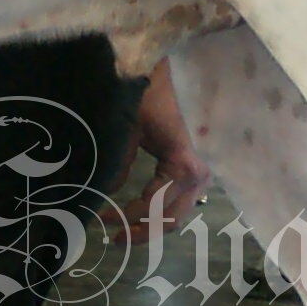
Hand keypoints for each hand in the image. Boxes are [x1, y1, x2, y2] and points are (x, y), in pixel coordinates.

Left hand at [108, 62, 213, 244]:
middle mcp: (202, 175)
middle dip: (142, 231)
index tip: (100, 219)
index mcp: (185, 166)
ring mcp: (206, 171)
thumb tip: (103, 193)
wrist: (181, 68)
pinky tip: (145, 209)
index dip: (125, 218)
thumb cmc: (153, 91)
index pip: (153, 208)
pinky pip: (184, 198)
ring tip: (126, 227)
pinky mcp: (201, 164)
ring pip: (180, 211)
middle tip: (114, 237)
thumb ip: (119, 164)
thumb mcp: (130, 126)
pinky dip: (164, 208)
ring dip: (154, 223)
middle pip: (172, 219)